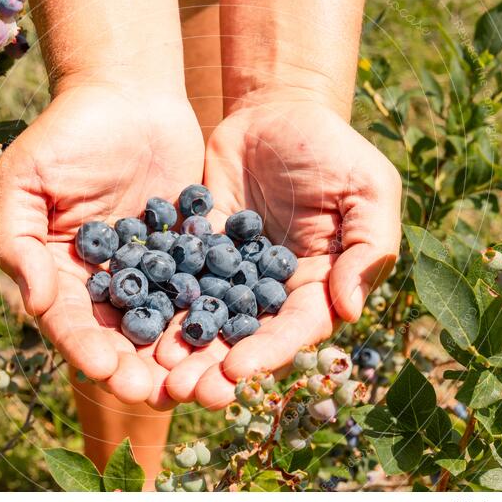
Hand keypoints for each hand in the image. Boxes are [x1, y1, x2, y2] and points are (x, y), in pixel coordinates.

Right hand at [0, 84, 203, 405]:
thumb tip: (31, 304)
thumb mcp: (25, 180)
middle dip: (140, 370)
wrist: (129, 94)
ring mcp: (151, 273)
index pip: (71, 323)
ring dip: (182, 358)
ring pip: (165, 326)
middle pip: (121, 338)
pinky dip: (216, 318)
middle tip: (163, 395)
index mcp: (61, 274)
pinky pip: (202, 292)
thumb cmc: (67, 132)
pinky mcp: (190, 255)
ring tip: (204, 385)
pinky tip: (235, 340)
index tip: (108, 372)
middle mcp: (106, 283)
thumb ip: (18, 242)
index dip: (87, 350)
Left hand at [159, 93, 400, 407]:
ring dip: (181, 346)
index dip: (267, 352)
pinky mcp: (197, 249)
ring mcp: (230, 272)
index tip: (236, 372)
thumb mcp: (368, 190)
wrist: (277, 110)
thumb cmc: (334, 149)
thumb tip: (350, 311)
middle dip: (214, 367)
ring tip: (154, 369)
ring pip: (204, 318)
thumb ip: (369, 249)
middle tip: (183, 391)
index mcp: (316, 285)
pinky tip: (132, 319)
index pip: (294, 330)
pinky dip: (157, 301)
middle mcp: (270, 290)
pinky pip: (176, 279)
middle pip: (243, 338)